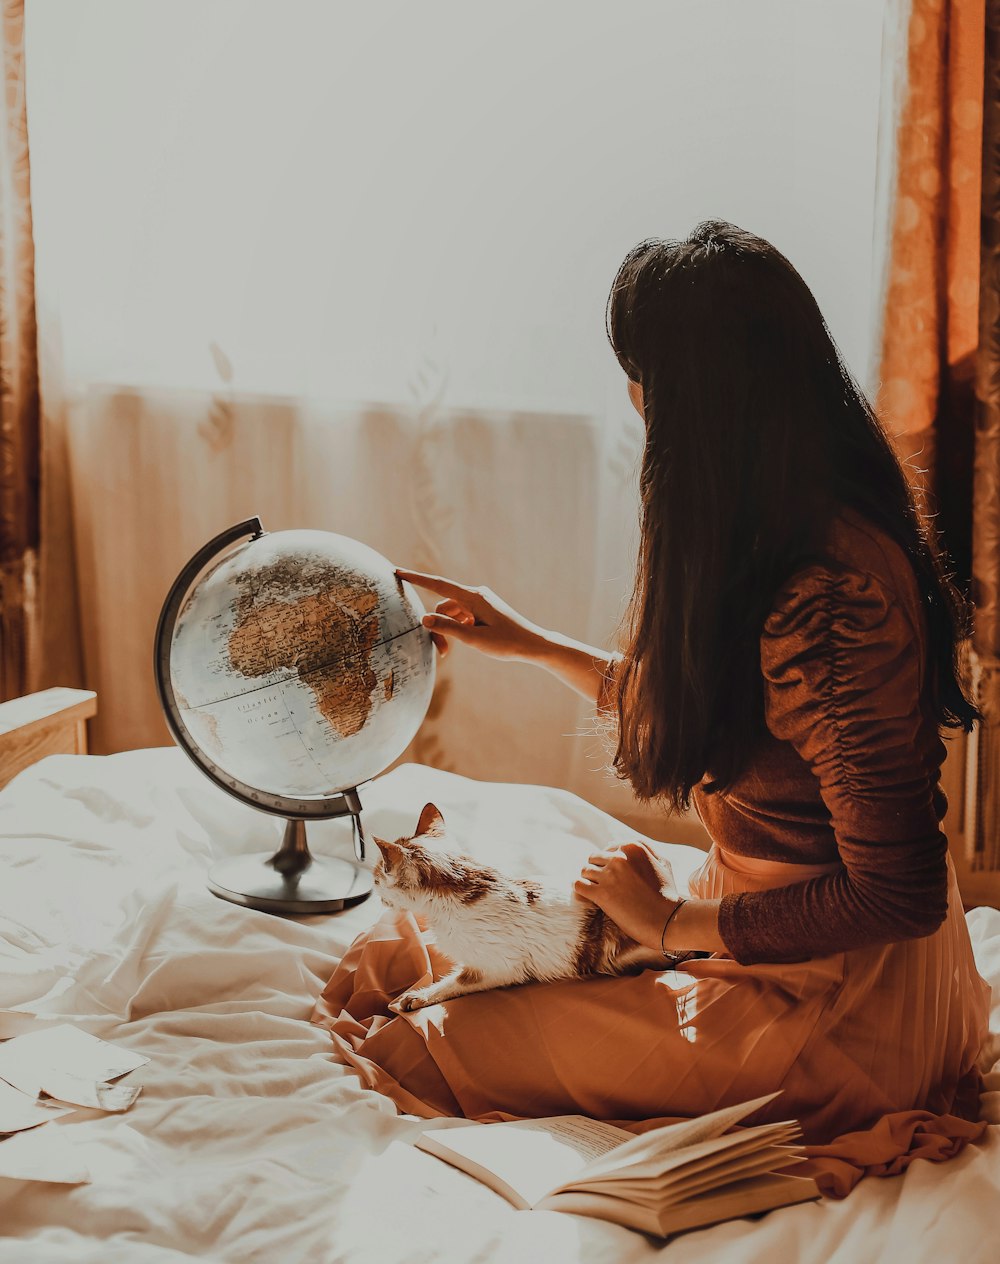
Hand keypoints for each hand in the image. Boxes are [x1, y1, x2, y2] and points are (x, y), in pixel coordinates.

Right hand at [395, 568, 546, 661]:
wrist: (532, 644)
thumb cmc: (506, 643)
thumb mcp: (474, 639)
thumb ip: (448, 628)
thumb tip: (424, 618)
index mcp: (473, 597)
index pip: (438, 585)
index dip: (416, 578)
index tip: (397, 570)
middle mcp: (475, 595)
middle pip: (443, 606)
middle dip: (437, 626)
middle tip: (442, 652)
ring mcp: (480, 602)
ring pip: (451, 613)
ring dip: (448, 630)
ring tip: (451, 652)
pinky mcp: (483, 610)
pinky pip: (462, 616)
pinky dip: (458, 628)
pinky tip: (466, 641)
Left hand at [573, 841, 680, 950]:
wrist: (668, 921)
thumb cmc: (668, 894)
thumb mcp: (664, 864)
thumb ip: (647, 850)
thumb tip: (627, 846)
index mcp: (633, 848)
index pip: (609, 848)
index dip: (609, 862)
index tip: (612, 874)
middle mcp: (619, 858)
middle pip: (595, 858)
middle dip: (598, 870)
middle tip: (604, 883)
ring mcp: (609, 876)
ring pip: (585, 870)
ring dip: (589, 880)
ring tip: (595, 890)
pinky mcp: (601, 894)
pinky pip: (578, 885)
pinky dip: (580, 889)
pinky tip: (586, 895)